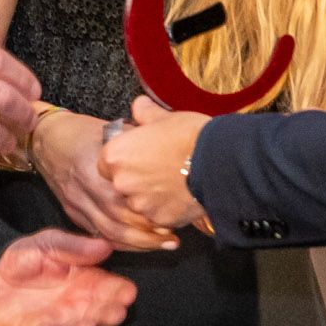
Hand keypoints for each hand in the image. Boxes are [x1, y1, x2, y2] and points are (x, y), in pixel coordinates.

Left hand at [0, 228, 135, 325]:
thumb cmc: (26, 258)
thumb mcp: (48, 243)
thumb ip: (74, 247)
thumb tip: (106, 246)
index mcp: (87, 281)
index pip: (111, 289)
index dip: (121, 292)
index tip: (129, 293)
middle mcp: (79, 306)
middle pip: (101, 315)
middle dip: (109, 316)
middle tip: (115, 313)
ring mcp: (60, 323)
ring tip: (87, 325)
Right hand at [30, 109, 177, 249]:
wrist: (45, 138)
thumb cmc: (83, 132)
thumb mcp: (111, 132)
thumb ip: (138, 144)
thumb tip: (169, 153)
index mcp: (93, 167)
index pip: (122, 199)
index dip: (147, 212)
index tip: (171, 214)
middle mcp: (82, 189)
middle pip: (116, 222)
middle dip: (147, 234)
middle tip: (173, 237)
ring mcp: (75, 204)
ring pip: (107, 233)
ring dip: (137, 243)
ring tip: (163, 244)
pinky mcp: (72, 213)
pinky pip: (97, 234)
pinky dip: (121, 243)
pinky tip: (141, 245)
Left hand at [98, 97, 210, 231]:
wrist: (219, 161)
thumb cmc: (190, 136)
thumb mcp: (164, 117)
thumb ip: (145, 114)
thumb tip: (139, 106)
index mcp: (115, 155)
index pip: (106, 163)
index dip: (124, 160)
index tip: (138, 157)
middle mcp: (122, 183)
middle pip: (122, 185)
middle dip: (137, 180)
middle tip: (159, 169)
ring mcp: (140, 205)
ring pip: (140, 203)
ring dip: (151, 197)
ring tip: (173, 183)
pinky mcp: (160, 220)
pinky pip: (158, 216)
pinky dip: (167, 209)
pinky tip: (182, 195)